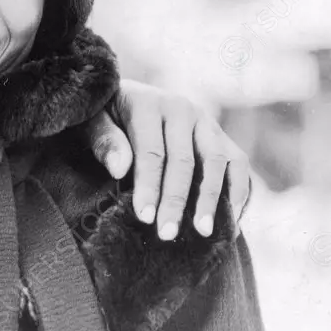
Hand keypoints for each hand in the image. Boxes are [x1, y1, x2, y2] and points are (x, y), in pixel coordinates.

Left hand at [83, 80, 252, 239]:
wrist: (127, 96)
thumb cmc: (105, 115)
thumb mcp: (92, 121)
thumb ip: (104, 140)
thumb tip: (120, 169)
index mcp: (148, 104)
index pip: (151, 151)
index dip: (149, 186)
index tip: (145, 217)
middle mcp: (182, 109)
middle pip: (185, 160)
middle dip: (177, 201)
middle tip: (167, 234)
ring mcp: (205, 122)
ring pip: (217, 161)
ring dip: (212, 200)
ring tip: (203, 232)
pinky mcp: (221, 136)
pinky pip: (237, 163)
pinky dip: (238, 191)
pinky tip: (229, 221)